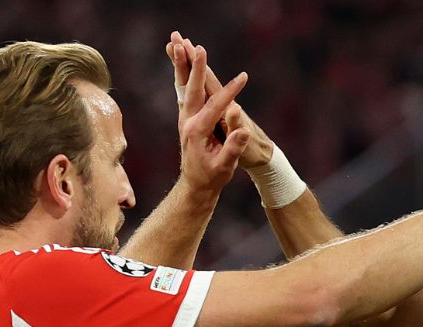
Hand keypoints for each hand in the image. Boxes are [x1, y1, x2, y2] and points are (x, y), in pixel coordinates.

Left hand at [168, 32, 275, 169]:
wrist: (196, 186)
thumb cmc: (213, 177)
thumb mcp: (225, 166)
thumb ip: (233, 146)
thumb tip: (242, 127)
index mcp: (198, 131)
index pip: (216, 106)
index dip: (231, 91)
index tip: (243, 77)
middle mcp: (188, 122)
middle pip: (191, 89)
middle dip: (196, 67)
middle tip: (198, 47)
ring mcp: (184, 119)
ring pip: (183, 87)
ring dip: (183, 65)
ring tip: (179, 44)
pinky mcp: (186, 118)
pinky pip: (184, 92)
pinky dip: (183, 75)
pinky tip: (183, 64)